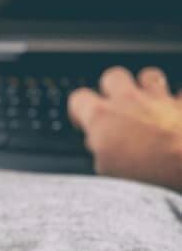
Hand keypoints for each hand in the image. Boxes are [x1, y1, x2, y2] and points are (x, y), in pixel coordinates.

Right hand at [69, 66, 181, 189]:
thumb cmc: (148, 174)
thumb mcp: (108, 173)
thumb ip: (100, 153)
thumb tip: (100, 148)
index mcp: (102, 117)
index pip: (79, 99)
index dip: (79, 110)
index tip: (84, 122)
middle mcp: (128, 101)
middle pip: (113, 77)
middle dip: (111, 89)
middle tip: (115, 107)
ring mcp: (159, 100)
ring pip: (148, 75)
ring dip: (146, 86)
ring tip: (146, 103)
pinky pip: (180, 93)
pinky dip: (178, 100)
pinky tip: (176, 111)